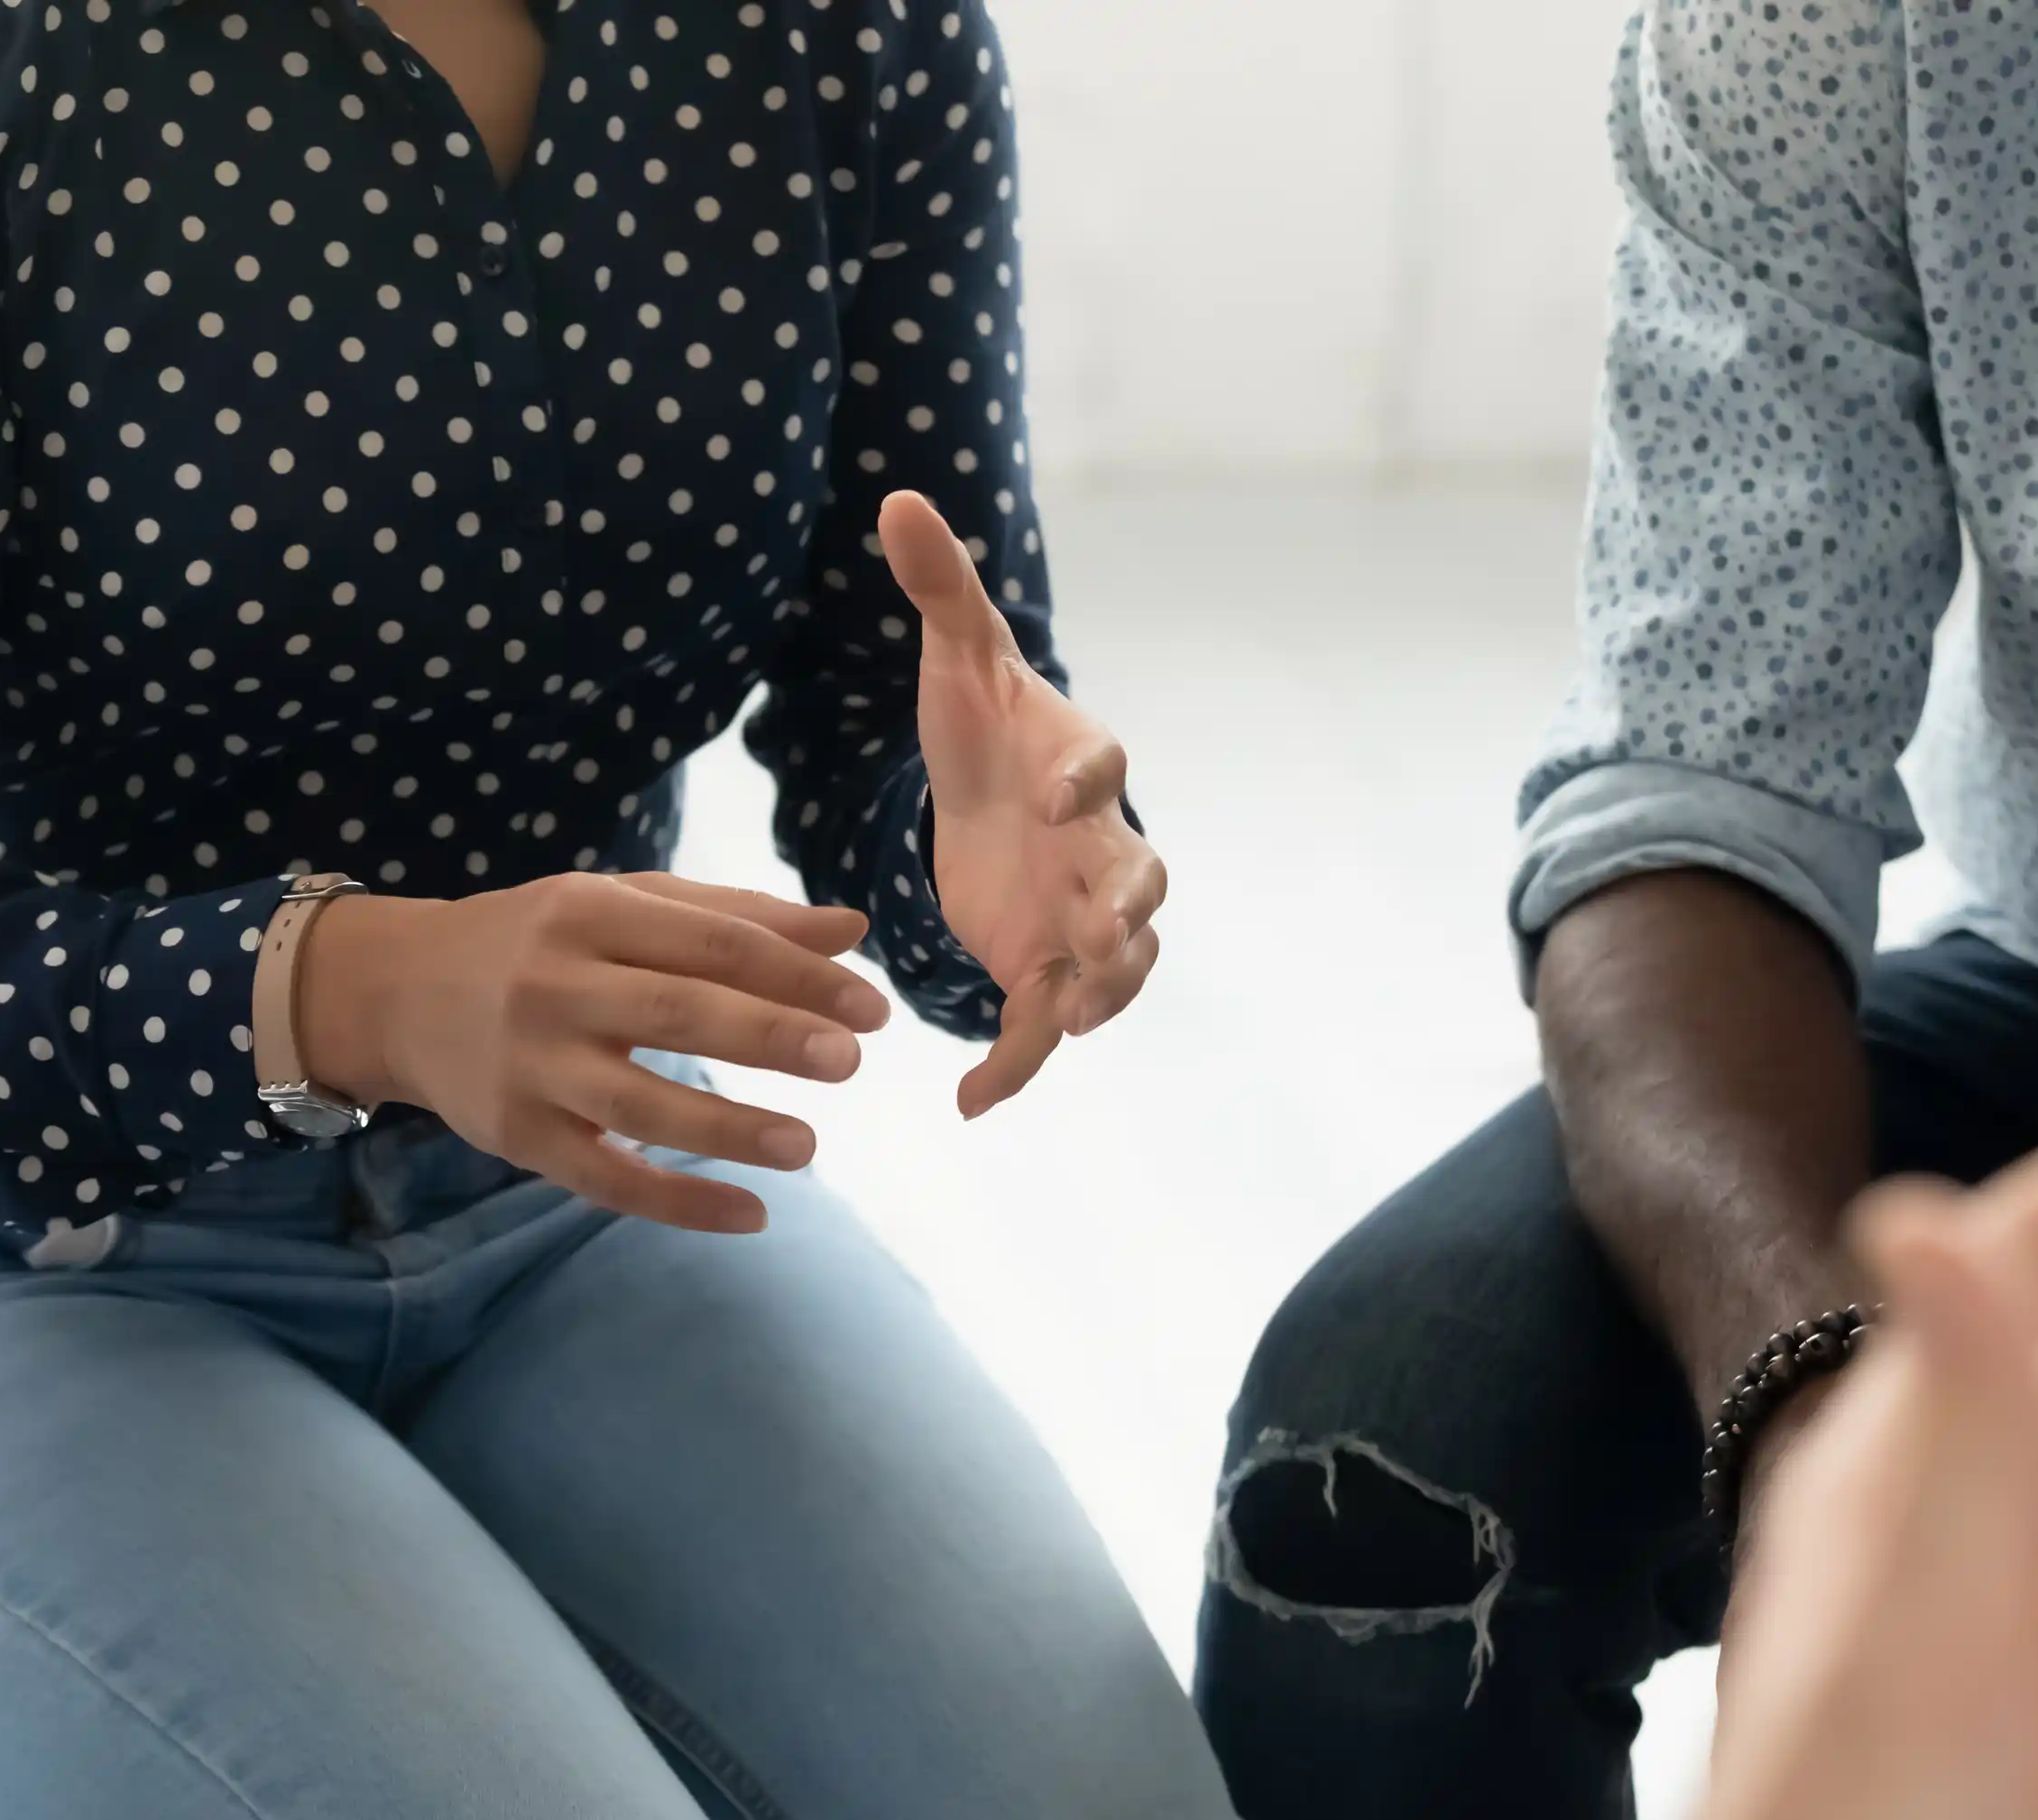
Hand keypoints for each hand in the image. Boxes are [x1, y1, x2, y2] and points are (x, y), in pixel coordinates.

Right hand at [294, 871, 892, 1234]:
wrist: (399, 992)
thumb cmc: (537, 944)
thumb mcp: (623, 906)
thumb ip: (736, 918)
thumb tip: (853, 931)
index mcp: (591, 913)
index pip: (712, 941)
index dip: (797, 974)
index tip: (870, 1008)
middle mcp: (556, 985)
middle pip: (678, 1012)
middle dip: (770, 1036)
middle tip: (850, 1062)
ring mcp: (532, 1065)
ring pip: (640, 1105)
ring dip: (729, 1129)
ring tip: (807, 1146)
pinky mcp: (516, 1136)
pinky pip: (604, 1180)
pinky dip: (678, 1204)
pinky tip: (750, 1217)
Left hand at [880, 490, 1167, 1118]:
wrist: (992, 801)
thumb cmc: (985, 725)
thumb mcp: (955, 660)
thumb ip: (939, 589)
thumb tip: (896, 498)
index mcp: (1079, 765)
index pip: (1101, 765)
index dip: (1088, 777)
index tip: (1057, 790)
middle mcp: (1101, 846)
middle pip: (1141, 881)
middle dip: (1131, 907)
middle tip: (1112, 933)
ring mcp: (1084, 917)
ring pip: (1118, 969)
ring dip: (1099, 998)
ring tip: (1065, 1027)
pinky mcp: (1049, 971)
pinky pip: (1045, 1029)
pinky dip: (1016, 1067)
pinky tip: (969, 1103)